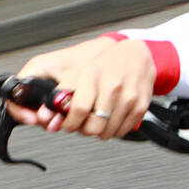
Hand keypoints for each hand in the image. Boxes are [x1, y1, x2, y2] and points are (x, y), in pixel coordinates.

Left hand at [6, 37, 155, 139]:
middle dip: (83, 130)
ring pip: (107, 133)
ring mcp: (128, 97)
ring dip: (98, 131)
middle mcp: (112, 86)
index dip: (69, 123)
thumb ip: (65, 93)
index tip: (67, 123)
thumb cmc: (108, 64)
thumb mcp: (82, 71)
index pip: (77, 110)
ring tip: (96, 118)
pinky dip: (113, 130)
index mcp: (93, 75)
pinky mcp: (139, 107)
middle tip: (82, 124)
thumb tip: (49, 115)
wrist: (138, 56)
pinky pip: (121, 132)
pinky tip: (110, 117)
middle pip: (93, 127)